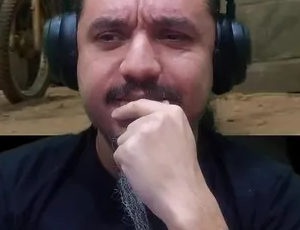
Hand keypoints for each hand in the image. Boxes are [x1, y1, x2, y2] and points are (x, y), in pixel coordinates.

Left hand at [111, 100, 226, 229]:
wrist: (183, 194)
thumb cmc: (183, 170)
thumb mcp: (181, 136)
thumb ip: (163, 124)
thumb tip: (145, 114)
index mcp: (171, 113)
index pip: (141, 105)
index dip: (126, 109)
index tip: (116, 114)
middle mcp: (154, 119)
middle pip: (131, 127)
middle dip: (135, 141)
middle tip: (154, 160)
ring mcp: (139, 133)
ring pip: (123, 141)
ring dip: (130, 153)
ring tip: (150, 167)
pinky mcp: (127, 149)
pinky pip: (118, 154)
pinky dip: (125, 165)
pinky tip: (141, 173)